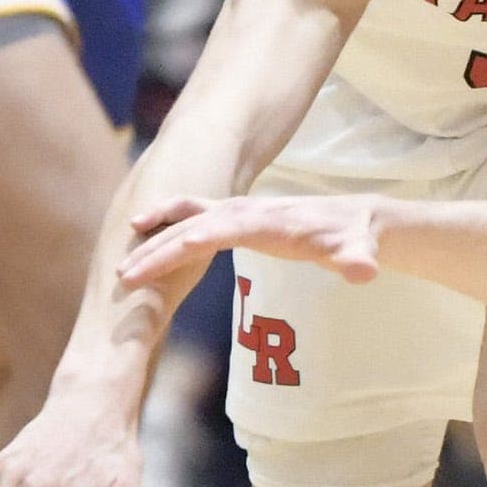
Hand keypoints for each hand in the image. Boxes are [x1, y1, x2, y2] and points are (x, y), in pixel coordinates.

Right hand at [120, 193, 384, 288]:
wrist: (356, 220)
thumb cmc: (353, 239)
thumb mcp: (359, 251)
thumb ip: (357, 259)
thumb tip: (364, 270)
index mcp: (263, 222)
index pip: (211, 234)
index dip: (176, 250)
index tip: (146, 268)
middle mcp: (245, 210)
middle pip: (190, 226)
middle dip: (154, 249)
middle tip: (121, 277)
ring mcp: (239, 210)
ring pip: (186, 215)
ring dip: (155, 232)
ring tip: (123, 256)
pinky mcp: (238, 216)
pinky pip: (194, 215)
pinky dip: (167, 221)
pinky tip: (145, 233)